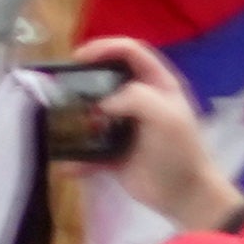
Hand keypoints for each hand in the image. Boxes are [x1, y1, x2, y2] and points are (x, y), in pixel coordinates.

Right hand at [65, 34, 239, 227]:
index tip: (79, 58)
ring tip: (59, 120)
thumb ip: (135, 97)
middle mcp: (140, 100)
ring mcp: (126, 126)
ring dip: (76, 116)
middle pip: (106, 78)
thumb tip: (101, 106)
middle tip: (63, 86)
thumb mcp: (165, 115)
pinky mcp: (115, 151)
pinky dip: (78, 156)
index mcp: (157, 84)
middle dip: (84, 80)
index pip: (130, 52)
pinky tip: (68, 164)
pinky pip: (90, 148)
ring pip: (94, 112)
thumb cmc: (179, 151)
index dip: (105, 47)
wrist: (185, 196)